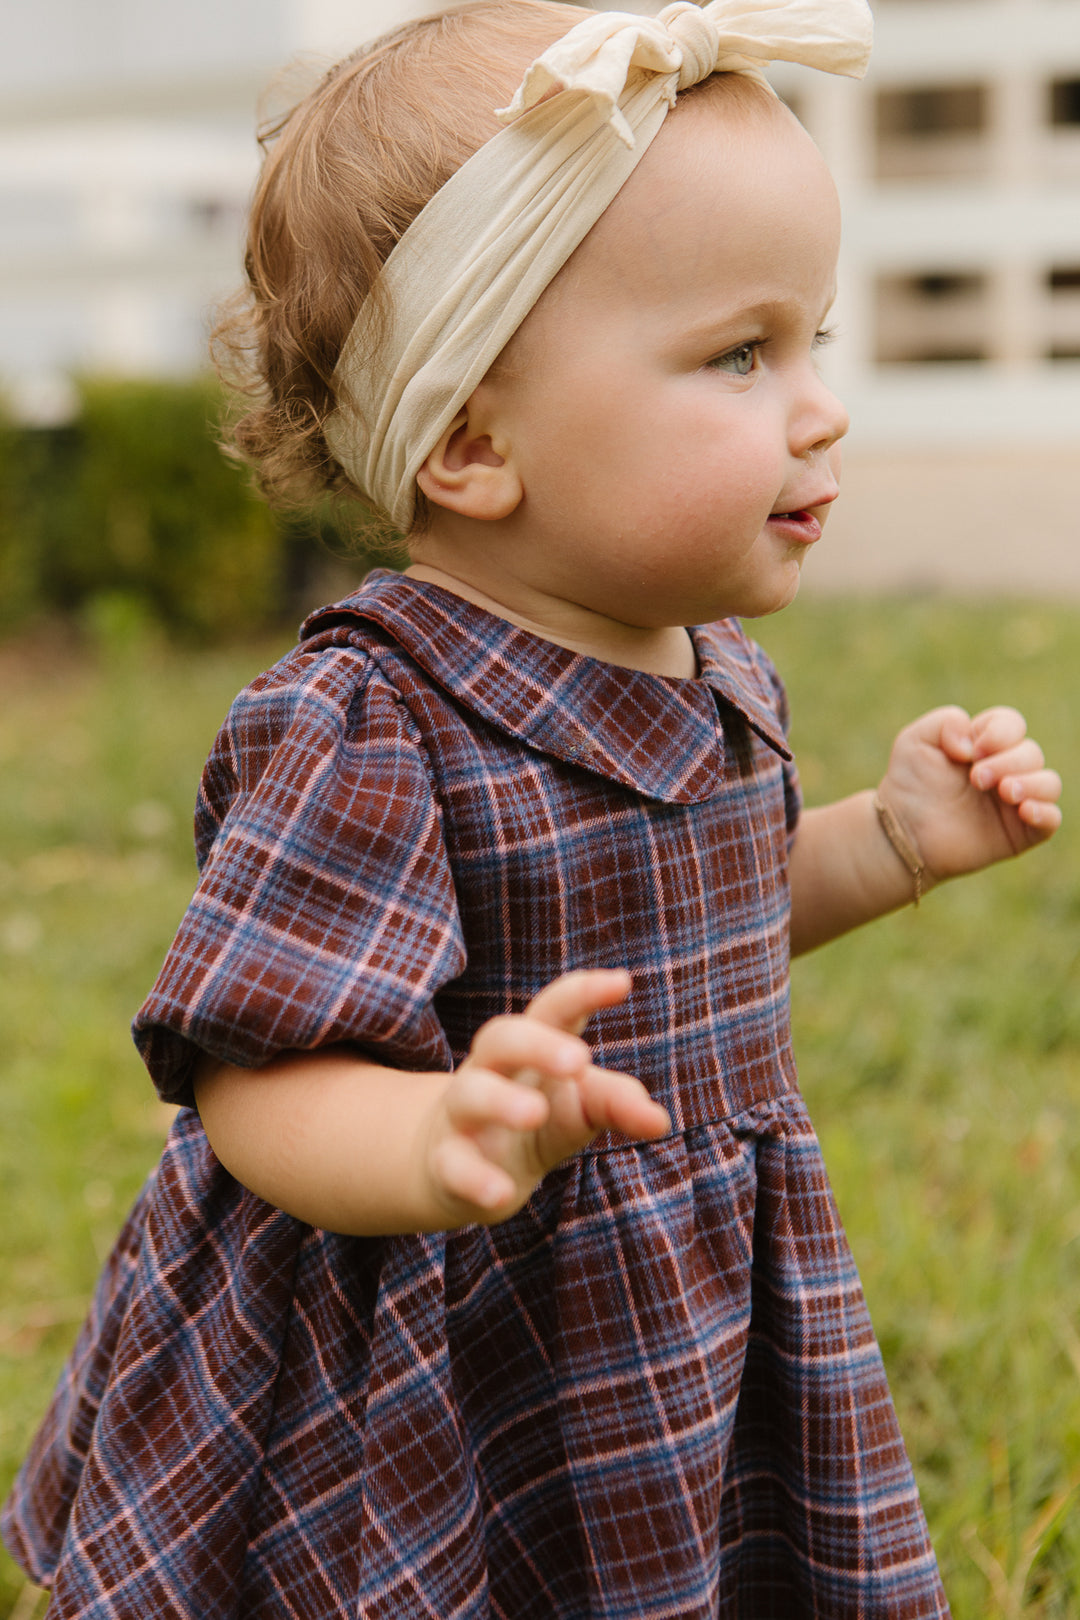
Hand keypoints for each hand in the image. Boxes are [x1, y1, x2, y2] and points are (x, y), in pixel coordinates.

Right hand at [420, 969, 668, 1225]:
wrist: (458, 1169)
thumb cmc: (536, 1122)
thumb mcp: (579, 1108)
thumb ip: (617, 1104)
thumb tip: (660, 1121)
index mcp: (529, 1050)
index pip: (553, 1010)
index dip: (583, 993)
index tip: (623, 982)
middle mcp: (490, 1071)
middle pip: (501, 1037)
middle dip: (537, 1043)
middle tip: (580, 1060)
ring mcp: (463, 1116)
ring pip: (470, 1094)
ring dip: (501, 1101)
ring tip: (536, 1113)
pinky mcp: (446, 1164)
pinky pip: (454, 1165)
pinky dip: (476, 1177)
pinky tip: (502, 1192)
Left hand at [878, 705, 1061, 887]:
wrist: (902, 832)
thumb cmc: (909, 785)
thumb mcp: (915, 740)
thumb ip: (945, 721)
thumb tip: (974, 742)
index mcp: (985, 745)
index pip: (1012, 724)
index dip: (999, 733)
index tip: (973, 751)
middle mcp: (1006, 770)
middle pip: (1031, 753)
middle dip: (1007, 761)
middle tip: (976, 779)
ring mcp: (1015, 802)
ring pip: (1049, 783)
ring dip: (1031, 783)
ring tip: (1004, 792)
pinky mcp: (1019, 833)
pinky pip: (1052, 819)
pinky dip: (1045, 812)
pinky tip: (1024, 810)